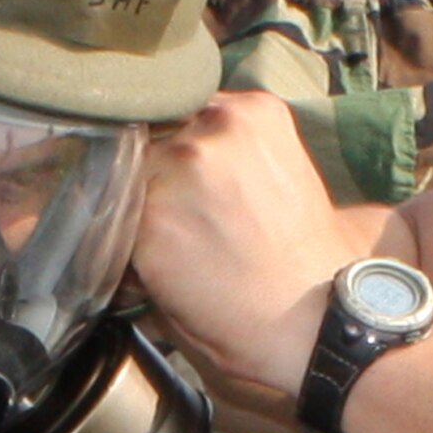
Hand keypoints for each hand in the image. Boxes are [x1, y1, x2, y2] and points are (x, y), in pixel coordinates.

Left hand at [134, 91, 372, 396]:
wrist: (316, 321)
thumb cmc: (311, 259)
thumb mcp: (290, 171)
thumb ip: (238, 148)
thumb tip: (187, 153)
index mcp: (255, 111)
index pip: (186, 113)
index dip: (183, 153)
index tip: (192, 185)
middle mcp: (215, 126)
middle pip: (154, 141)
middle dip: (161, 180)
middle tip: (188, 226)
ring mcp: (181, 168)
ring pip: (130, 183)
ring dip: (141, 215)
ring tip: (178, 254)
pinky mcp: (152, 218)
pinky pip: (117, 229)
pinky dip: (129, 255)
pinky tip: (164, 275)